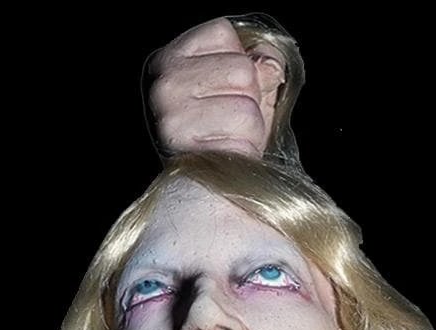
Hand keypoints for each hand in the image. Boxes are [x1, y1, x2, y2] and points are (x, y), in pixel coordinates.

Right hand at [146, 17, 287, 157]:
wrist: (202, 191)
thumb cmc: (220, 136)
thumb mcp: (240, 89)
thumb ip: (260, 64)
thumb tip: (272, 66)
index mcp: (168, 58)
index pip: (223, 32)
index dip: (238, 61)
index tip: (222, 91)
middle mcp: (164, 84)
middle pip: (242, 69)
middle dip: (249, 97)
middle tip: (227, 122)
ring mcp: (171, 116)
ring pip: (247, 106)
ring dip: (251, 128)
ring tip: (227, 140)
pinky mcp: (188, 149)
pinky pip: (244, 137)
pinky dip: (246, 150)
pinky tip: (226, 156)